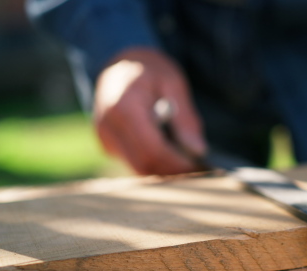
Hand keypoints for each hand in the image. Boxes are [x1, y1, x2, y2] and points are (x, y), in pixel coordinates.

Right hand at [93, 48, 205, 174]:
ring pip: (138, 168)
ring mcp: (105, 138)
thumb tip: (198, 150)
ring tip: (191, 165)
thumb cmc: (150, 70)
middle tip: (200, 170)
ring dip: (165, 172)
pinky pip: (133, 163)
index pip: (152, 149)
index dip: (178, 163)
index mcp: (124, 107)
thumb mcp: (174, 84)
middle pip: (144, 164)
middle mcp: (108, 126)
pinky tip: (174, 159)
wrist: (119, 62)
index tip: (201, 166)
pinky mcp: (108, 145)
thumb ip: (185, 118)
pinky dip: (155, 165)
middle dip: (173, 172)